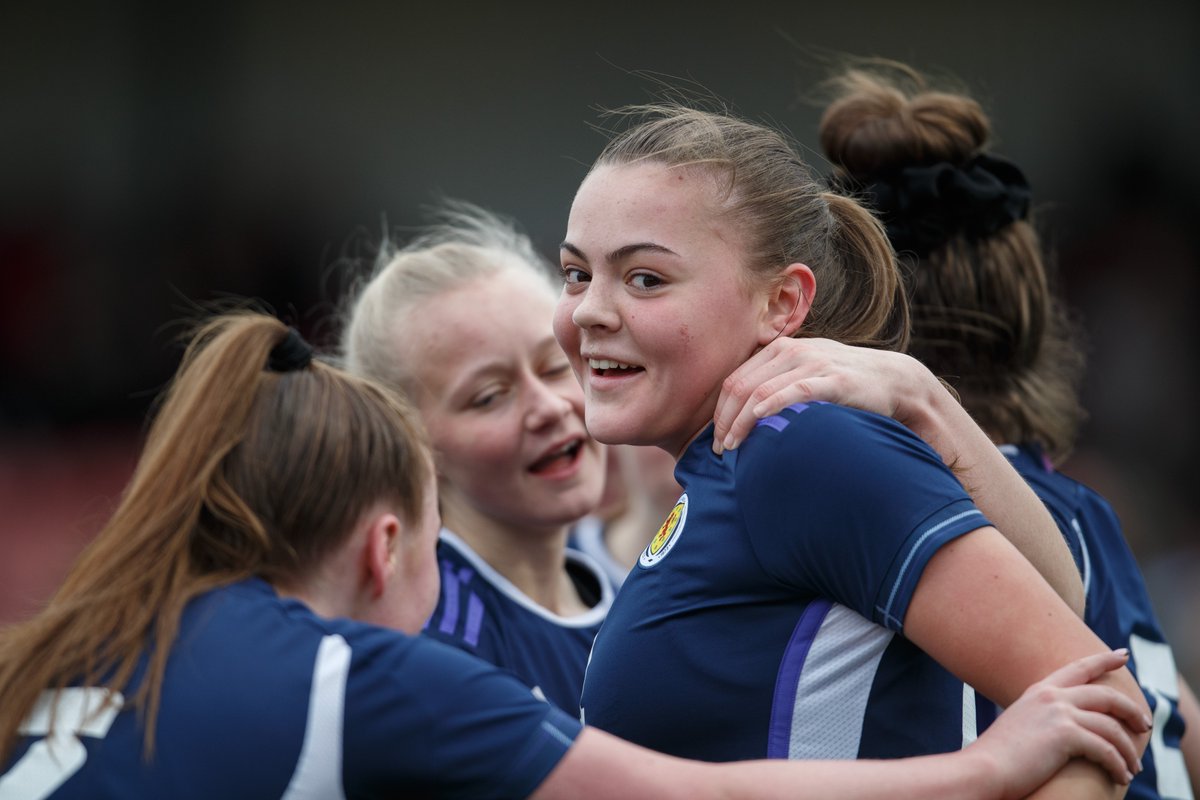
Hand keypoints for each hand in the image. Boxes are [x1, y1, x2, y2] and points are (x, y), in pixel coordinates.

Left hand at [712, 338, 935, 453]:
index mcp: (779, 350)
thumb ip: (776, 383)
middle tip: (718, 449)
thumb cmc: (843, 382)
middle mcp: (792, 352)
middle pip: (741, 387)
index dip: (719, 411)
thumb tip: (743, 414)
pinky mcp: (833, 380)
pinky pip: (795, 390)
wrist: (893, 378)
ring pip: (761, 392)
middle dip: (724, 421)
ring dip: (740, 422)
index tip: (714, 438)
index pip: (735, 380)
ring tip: (732, 447)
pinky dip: (772, 405)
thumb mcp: (804, 373)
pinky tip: (757, 420)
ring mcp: (813, 364)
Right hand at [971, 650, 1149, 797]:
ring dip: (1128, 750)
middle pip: (1106, 696)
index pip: (1078, 667)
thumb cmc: (1000, 756)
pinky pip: (1107, 750)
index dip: (1103, 660)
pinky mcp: (1066, 734)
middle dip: (1131, 710)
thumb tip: (1065, 729)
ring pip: (1112, 727)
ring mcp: (1059, 712)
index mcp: (1039, 691)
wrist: (984, 768)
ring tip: (1133, 767)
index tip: (1123, 655)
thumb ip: (1043, 718)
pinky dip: (1119, 765)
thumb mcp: (1021, 725)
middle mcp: (1051, 696)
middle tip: (1145, 724)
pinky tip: (1121, 776)